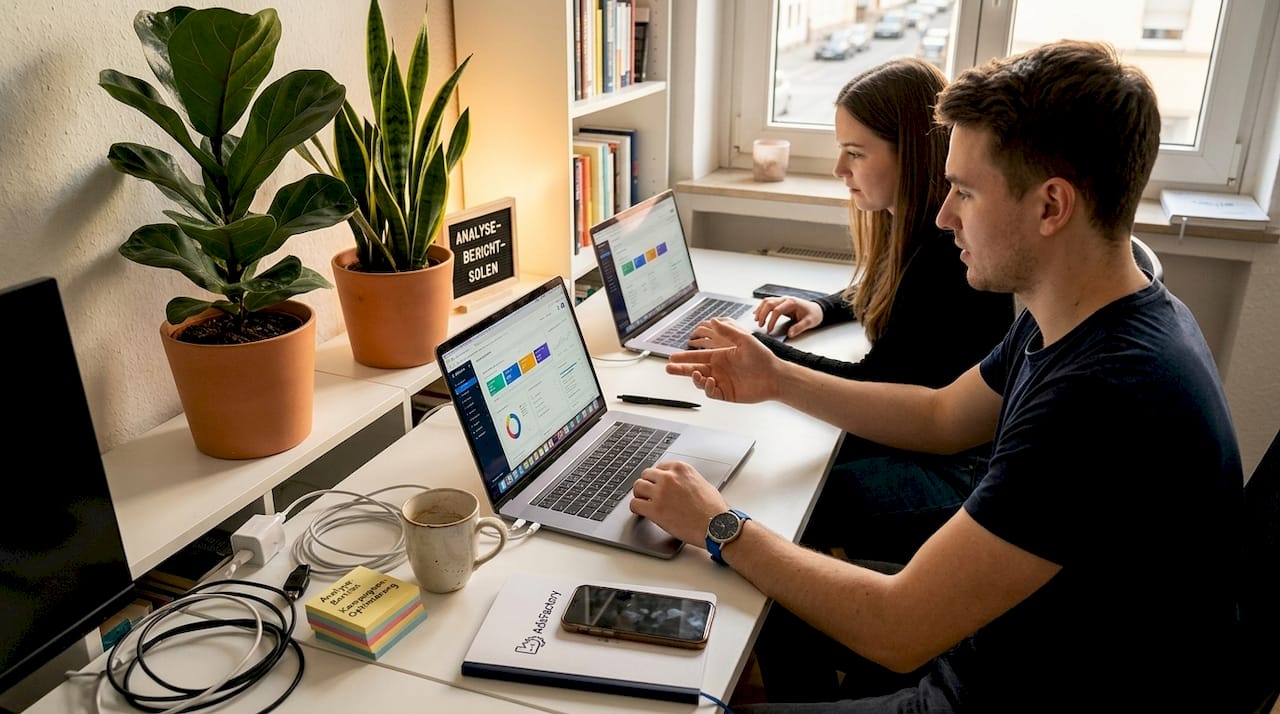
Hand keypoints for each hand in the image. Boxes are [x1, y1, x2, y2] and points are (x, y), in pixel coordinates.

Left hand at [630, 461, 727, 545]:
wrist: (717, 526)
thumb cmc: (715, 509)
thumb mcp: (702, 484)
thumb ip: (686, 480)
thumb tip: (679, 486)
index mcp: (681, 469)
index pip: (659, 467)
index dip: (657, 478)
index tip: (657, 485)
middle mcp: (669, 478)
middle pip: (646, 475)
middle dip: (647, 485)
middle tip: (649, 494)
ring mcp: (660, 493)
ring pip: (637, 487)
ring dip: (640, 495)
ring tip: (645, 503)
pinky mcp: (655, 510)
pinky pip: (635, 504)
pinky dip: (636, 509)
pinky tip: (642, 513)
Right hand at [666, 317, 781, 402]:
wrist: (775, 376)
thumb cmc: (763, 358)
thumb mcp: (745, 340)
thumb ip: (728, 332)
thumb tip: (714, 320)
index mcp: (721, 356)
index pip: (698, 356)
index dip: (684, 357)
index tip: (672, 357)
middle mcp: (719, 369)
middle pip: (694, 370)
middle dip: (681, 370)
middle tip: (669, 368)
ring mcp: (722, 381)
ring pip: (700, 381)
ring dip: (695, 378)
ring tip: (697, 374)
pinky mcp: (726, 393)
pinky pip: (711, 392)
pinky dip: (707, 388)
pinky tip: (709, 381)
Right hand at [754, 296, 822, 338]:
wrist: (817, 309)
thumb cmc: (813, 314)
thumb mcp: (809, 322)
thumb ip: (799, 328)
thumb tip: (790, 334)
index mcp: (792, 303)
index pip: (777, 310)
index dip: (771, 320)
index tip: (769, 330)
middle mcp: (785, 299)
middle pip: (769, 303)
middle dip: (762, 314)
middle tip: (760, 325)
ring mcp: (782, 300)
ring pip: (767, 301)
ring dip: (760, 310)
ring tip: (756, 320)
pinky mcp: (781, 303)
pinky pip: (768, 302)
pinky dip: (761, 307)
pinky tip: (757, 313)